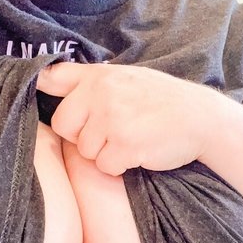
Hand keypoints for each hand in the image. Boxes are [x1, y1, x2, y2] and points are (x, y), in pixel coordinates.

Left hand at [36, 62, 220, 175]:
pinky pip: (104, 166)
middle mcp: (101, 94)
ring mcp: (113, 120)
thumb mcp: (126, 76)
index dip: (42, 91)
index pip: (53, 79)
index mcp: (99, 76)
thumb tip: (45, 78)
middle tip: (110, 132)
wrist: (200, 118)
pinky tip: (137, 152)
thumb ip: (88, 78)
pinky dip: (119, 166)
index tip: (42, 101)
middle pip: (64, 126)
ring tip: (129, 139)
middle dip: (82, 135)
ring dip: (104, 152)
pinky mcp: (125, 145)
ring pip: (84, 150)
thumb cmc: (161, 99)